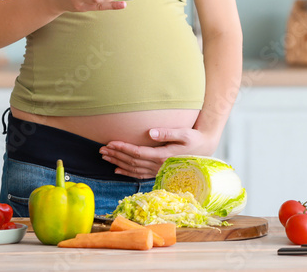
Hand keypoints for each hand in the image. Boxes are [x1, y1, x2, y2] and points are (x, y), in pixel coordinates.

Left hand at [99, 128, 217, 179]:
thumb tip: (151, 132)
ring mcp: (158, 170)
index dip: (123, 148)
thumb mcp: (185, 133)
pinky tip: (117, 169)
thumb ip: (168, 133)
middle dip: (116, 155)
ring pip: (133, 168)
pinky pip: (140, 174)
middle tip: (101, 150)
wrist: (205, 150)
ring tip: (105, 157)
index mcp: (163, 156)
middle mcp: (159, 166)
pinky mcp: (159, 172)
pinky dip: (127, 172)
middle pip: (132, 161)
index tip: (110, 143)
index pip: (138, 153)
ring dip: (118, 163)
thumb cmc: (195, 139)